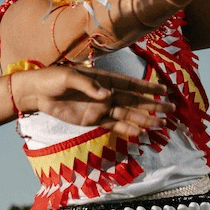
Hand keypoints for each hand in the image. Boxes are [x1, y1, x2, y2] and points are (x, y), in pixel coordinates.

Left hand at [13, 66, 173, 137]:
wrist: (38, 92)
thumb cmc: (53, 78)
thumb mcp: (69, 77)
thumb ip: (89, 86)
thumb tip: (108, 96)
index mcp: (104, 80)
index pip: (130, 84)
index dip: (147, 87)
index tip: (164, 90)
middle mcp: (107, 94)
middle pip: (134, 101)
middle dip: (153, 105)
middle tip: (171, 110)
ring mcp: (101, 108)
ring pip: (128, 114)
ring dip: (144, 119)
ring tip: (161, 124)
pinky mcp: (93, 119)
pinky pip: (114, 124)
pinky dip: (127, 128)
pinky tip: (140, 132)